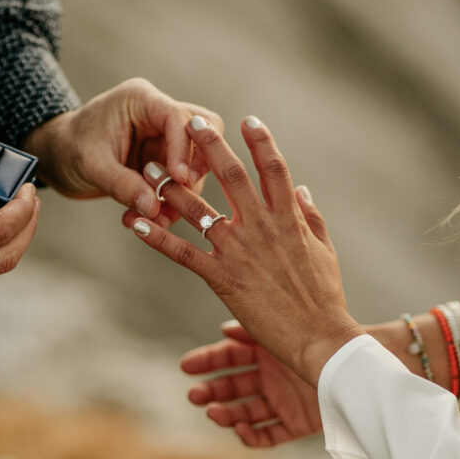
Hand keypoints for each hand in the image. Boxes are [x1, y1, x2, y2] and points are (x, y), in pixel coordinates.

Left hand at [21, 78, 222, 225]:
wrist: (56, 159)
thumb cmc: (68, 149)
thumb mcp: (92, 165)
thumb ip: (123, 185)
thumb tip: (154, 208)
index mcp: (141, 100)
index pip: (178, 117)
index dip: (185, 148)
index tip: (179, 179)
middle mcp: (157, 115)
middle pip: (202, 133)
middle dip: (195, 167)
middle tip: (180, 194)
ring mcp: (162, 138)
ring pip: (194, 163)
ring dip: (180, 193)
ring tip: (155, 218)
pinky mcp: (161, 160)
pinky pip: (178, 182)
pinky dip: (167, 203)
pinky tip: (146, 218)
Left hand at [132, 115, 363, 385]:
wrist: (320, 338)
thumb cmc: (326, 297)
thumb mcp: (325, 250)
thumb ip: (311, 216)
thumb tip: (302, 187)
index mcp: (289, 218)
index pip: (274, 169)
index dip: (260, 141)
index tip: (247, 120)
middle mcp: (262, 227)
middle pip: (232, 176)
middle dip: (210, 146)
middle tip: (191, 120)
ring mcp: (240, 251)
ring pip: (199, 209)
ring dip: (171, 186)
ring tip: (150, 166)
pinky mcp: (222, 278)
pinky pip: (182, 252)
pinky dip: (155, 236)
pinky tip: (133, 222)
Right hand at [181, 320, 322, 446]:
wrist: (364, 363)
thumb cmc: (328, 339)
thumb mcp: (288, 329)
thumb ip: (257, 330)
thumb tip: (225, 330)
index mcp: (266, 351)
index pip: (229, 358)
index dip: (207, 362)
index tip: (186, 367)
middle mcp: (271, 377)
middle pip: (233, 387)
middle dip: (211, 391)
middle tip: (194, 395)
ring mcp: (283, 401)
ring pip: (246, 412)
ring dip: (227, 414)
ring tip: (213, 413)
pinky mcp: (298, 423)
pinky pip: (270, 434)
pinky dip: (253, 436)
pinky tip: (241, 430)